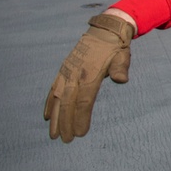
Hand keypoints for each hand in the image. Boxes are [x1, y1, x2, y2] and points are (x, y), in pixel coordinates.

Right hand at [44, 13, 134, 142]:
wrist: (105, 30)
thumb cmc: (116, 48)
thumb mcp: (122, 56)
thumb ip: (120, 69)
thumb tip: (122, 79)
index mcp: (90, 73)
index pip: (84, 101)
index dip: (81, 118)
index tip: (79, 133)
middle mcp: (75, 74)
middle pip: (69, 103)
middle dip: (66, 123)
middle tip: (65, 140)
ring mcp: (67, 72)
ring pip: (58, 99)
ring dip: (56, 117)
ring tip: (54, 134)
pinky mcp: (63, 69)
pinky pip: (53, 88)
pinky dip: (50, 103)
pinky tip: (47, 116)